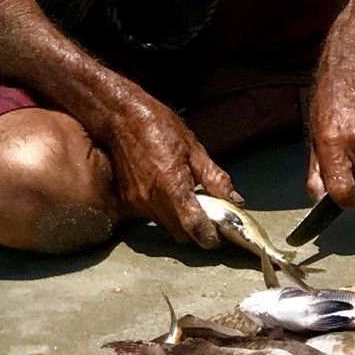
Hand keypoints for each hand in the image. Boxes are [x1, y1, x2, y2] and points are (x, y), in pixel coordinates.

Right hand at [95, 87, 234, 246]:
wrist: (120, 119)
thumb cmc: (159, 127)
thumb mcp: (193, 148)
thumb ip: (214, 177)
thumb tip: (234, 199)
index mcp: (172, 185)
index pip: (194, 226)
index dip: (209, 236)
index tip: (218, 235)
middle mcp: (153, 200)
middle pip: (180, 233)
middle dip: (195, 229)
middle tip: (205, 212)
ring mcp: (138, 203)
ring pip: (165, 226)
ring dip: (178, 220)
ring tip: (184, 197)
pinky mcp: (127, 201)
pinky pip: (151, 216)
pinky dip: (162, 211)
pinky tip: (166, 191)